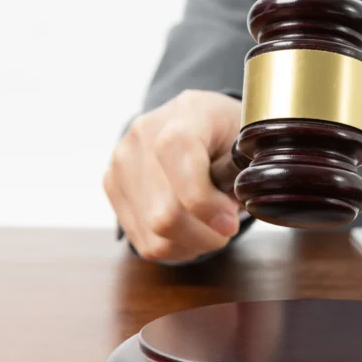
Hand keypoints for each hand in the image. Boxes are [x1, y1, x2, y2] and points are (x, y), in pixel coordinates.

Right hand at [103, 90, 242, 262]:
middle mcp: (143, 135)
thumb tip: (230, 211)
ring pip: (154, 234)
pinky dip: (176, 247)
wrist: (195, 122)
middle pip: (163, 211)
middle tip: (227, 228)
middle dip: (206, 233)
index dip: (204, 200)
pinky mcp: (112, 186)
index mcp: (185, 114)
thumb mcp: (250, 142)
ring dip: (193, 243)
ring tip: (212, 229)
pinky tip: (192, 232)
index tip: (229, 222)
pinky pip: (143, 241)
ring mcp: (121, 162)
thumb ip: (245, 172)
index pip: (175, 153)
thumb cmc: (229, 134)